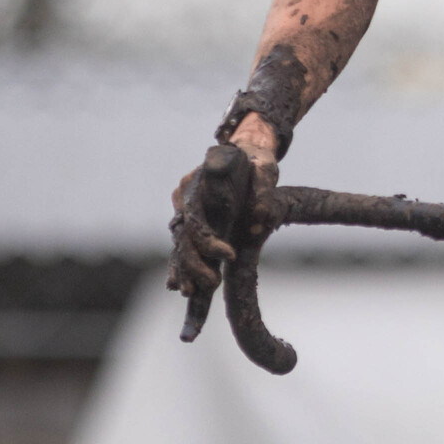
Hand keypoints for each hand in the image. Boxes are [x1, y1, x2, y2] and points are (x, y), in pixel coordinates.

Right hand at [166, 139, 277, 306]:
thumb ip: (263, 192)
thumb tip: (258, 225)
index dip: (207, 240)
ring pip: (178, 243)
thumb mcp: (265, 168)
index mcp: (197, 181)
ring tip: (189, 292)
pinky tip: (179, 285)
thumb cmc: (256, 160)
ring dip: (184, 268)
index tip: (229, 255)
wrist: (246, 152)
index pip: (196, 217)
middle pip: (183, 234)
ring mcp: (183, 207)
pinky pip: (181, 245)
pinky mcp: (189, 219)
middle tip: (212, 284)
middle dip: (194, 262)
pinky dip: (180, 265)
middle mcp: (184, 195)